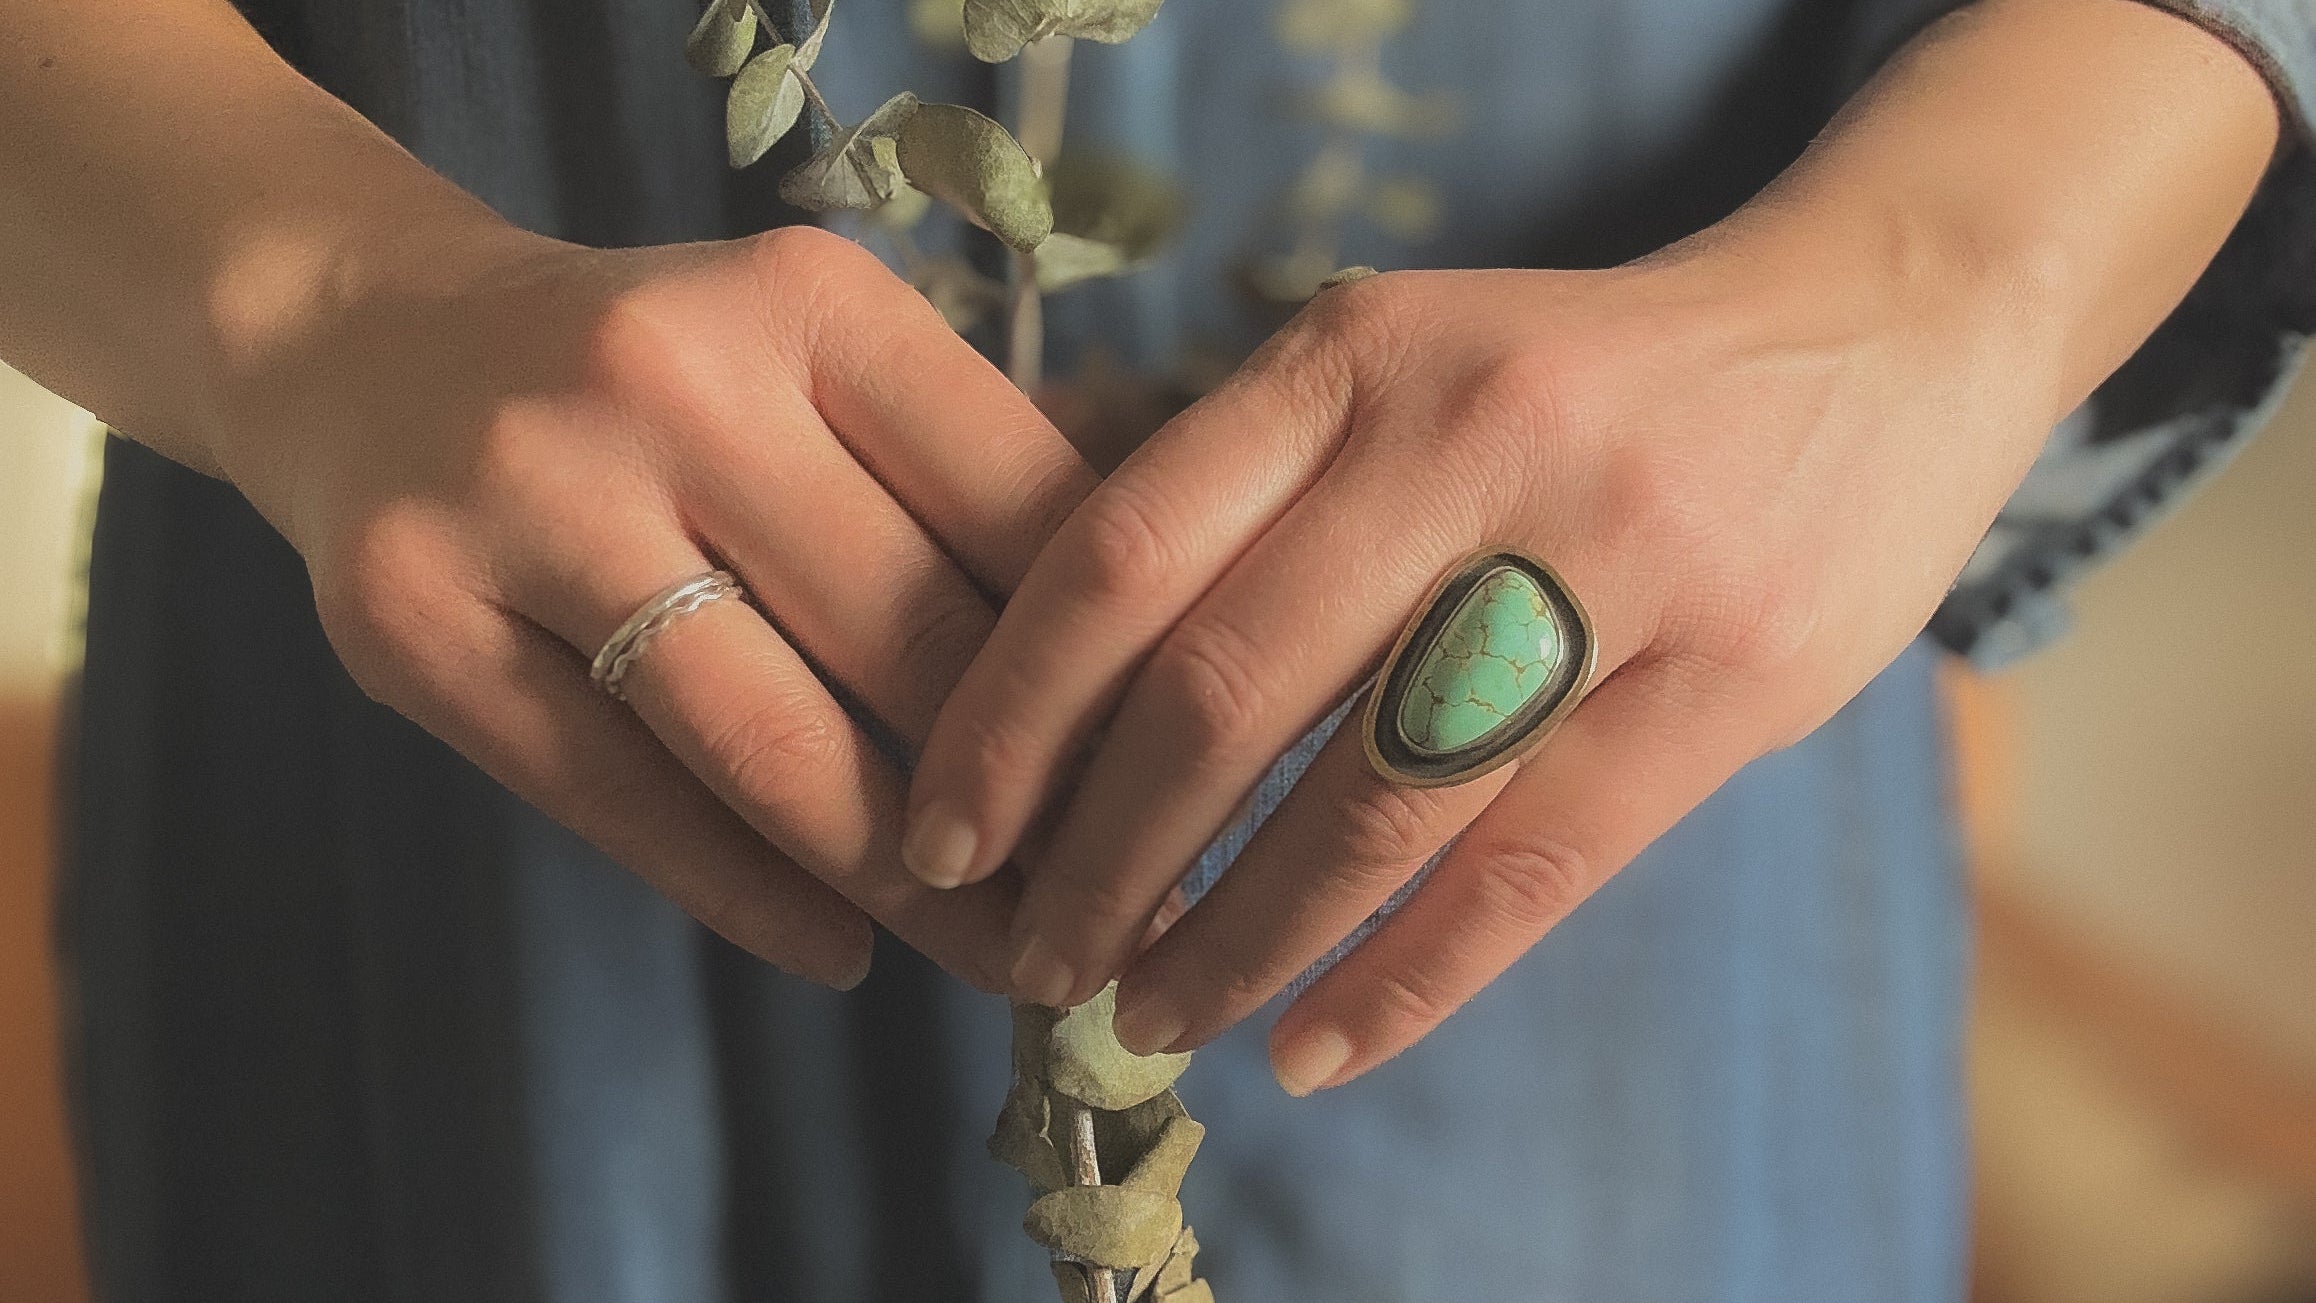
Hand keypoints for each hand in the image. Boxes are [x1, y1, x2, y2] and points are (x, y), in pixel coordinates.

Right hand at [221, 221, 1094, 990]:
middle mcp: (668, 377)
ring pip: (770, 744)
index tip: (1176, 777)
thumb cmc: (654, 378)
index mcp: (808, 299)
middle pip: (909, 637)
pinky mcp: (414, 619)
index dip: (1116, 667)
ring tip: (998, 956)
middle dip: (1032, 804)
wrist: (362, 340)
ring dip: (908, 884)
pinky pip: (622, 801)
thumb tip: (1131, 694)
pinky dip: (752, 896)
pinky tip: (841, 948)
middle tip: (1111, 906)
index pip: (1020, 511)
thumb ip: (955, 485)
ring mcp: (526, 496)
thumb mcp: (811, 362)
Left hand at [902, 0, 2276, 1089]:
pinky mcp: (1730, 679)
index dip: (1012, 714)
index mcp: (1355, 354)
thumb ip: (1256, 477)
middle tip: (1034, 962)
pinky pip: (1531, 868)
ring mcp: (1615, 557)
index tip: (945, 834)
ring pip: (1375, 805)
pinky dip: (1405, 981)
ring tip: (1152, 1019)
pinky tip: (1316, 1048)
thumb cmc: (1585, 374)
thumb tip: (1053, 659)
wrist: (1878, 332)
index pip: (1124, 551)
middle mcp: (1468, 438)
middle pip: (1226, 693)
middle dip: (1104, 858)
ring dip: (1239, 943)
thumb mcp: (1407, 355)